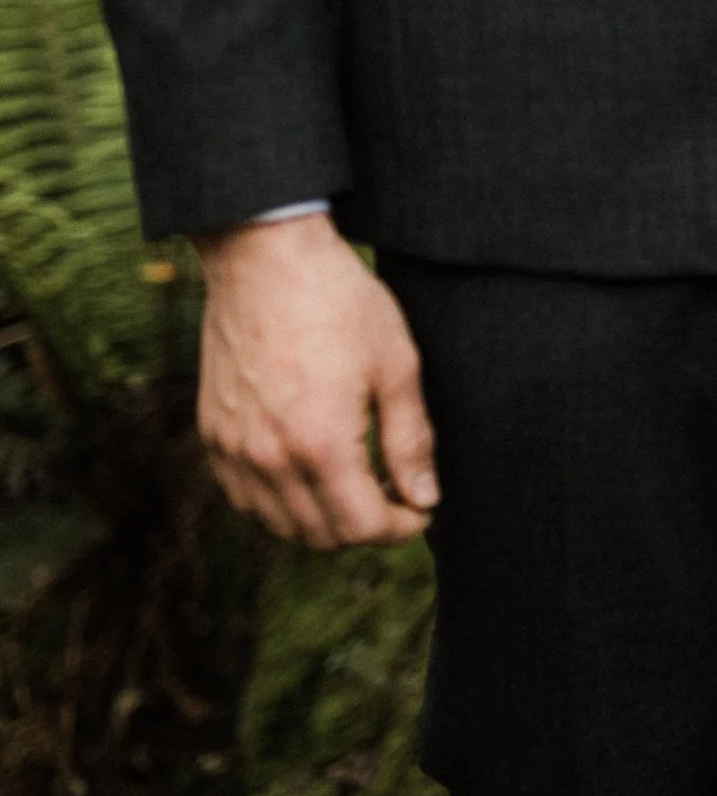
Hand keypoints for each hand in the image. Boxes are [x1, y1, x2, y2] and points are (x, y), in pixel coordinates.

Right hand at [194, 212, 436, 548]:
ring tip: (358, 484)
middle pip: (321, 535)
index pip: (362, 527)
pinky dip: (280, 502)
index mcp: (321, 444)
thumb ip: (411, 441)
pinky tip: (310, 472)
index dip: (401, 527)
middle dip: (367, 526)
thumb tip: (425, 498)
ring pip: (280, 524)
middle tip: (397, 495)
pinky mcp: (212, 434)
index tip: (422, 507)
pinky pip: (244, 497)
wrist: (266, 259)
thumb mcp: (397, 366)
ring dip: (323, 519)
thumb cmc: (340, 303)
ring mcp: (232, 448)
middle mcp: (268, 457)